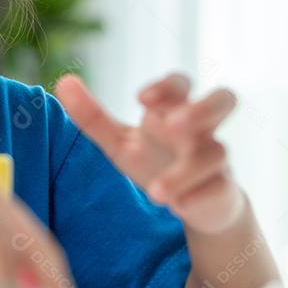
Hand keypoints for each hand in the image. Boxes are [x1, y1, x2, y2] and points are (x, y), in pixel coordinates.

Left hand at [54, 72, 245, 233]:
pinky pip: (223, 188)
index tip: (140, 99)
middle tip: (172, 124)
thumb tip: (63, 80)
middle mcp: (201, 129)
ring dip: (185, 171)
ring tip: (154, 193)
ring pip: (217, 153)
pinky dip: (200, 196)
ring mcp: (216, 158)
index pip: (180, 84)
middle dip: (201, 108)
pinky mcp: (225, 189)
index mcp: (174, 110)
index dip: (166, 86)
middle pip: (224, 99)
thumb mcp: (119, 140)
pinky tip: (178, 206)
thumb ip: (91, 115)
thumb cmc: (155, 161)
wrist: (193, 203)